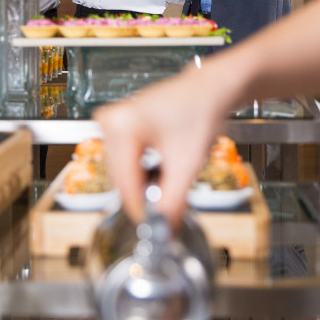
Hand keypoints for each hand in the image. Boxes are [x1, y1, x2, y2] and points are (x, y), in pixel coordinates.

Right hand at [93, 62, 226, 224]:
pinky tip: (160, 169)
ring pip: (121, 173)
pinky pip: (122, 162)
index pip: (124, 184)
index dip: (142, 210)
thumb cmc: (201, 112)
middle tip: (170, 207)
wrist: (209, 89)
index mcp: (121, 126)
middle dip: (144, 196)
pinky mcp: (115, 126)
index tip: (157, 228)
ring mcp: (110, 122)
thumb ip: (172, 202)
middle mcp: (109, 121)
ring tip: (169, 178)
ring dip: (142, 185)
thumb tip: (162, 229)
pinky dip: (140, 172)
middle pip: (120, 180)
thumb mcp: (188, 164)